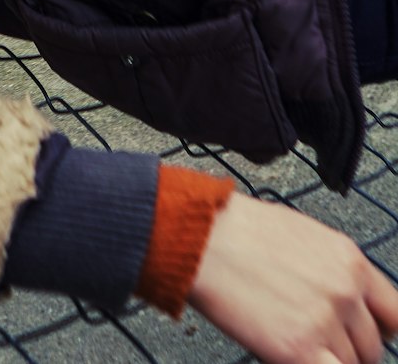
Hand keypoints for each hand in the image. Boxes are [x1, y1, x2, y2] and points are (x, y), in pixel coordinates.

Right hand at [189, 192, 397, 362]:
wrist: (203, 238)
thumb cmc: (241, 231)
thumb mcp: (305, 236)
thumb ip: (336, 271)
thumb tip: (350, 302)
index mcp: (350, 261)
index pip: (394, 317)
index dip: (379, 333)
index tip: (363, 338)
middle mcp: (346, 292)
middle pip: (372, 350)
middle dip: (347, 352)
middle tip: (317, 344)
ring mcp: (325, 323)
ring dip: (326, 362)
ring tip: (296, 345)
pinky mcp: (298, 350)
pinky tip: (294, 358)